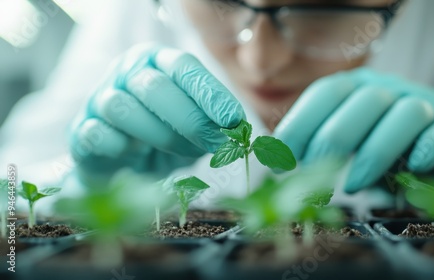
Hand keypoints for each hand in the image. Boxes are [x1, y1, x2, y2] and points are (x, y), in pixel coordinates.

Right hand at [70, 44, 243, 183]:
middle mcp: (126, 72)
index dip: (209, 93)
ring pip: (123, 108)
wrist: (126, 170)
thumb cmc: (166, 140)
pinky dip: (120, 149)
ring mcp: (100, 98)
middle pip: (153, 86)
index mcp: (158, 63)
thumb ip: (212, 123)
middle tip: (212, 144)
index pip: (183, 67)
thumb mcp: (195, 130)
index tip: (233, 120)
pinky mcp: (81, 129)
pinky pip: (96, 134)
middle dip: (189, 120)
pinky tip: (135, 156)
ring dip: (158, 136)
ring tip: (177, 153)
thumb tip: (235, 128)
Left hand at [274, 68, 433, 192]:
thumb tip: (273, 161)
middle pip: (363, 100)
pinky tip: (412, 168)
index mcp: (357, 89)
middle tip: (315, 172)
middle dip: (333, 137)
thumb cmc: (379, 156)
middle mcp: (391, 90)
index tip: (283, 159)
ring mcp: (428, 105)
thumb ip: (314, 148)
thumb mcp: (343, 148)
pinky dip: (429, 147)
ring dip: (375, 151)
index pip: (325, 93)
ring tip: (352, 185)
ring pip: (405, 114)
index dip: (301, 123)